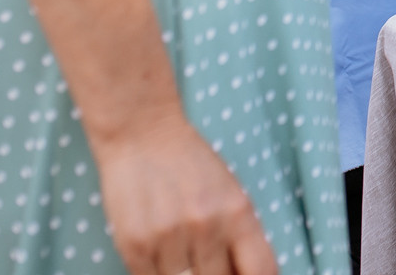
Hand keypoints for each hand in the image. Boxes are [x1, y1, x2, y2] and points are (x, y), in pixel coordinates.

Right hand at [93, 110, 278, 274]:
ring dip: (182, 273)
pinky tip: (159, 252)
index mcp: (238, 212)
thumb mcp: (229, 193)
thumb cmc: (190, 165)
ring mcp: (169, 238)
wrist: (142, 133)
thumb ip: (241, 236)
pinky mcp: (135, 245)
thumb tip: (244, 273)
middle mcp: (207, 226)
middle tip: (206, 259)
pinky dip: (156, 273)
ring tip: (179, 247)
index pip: (261, 270)